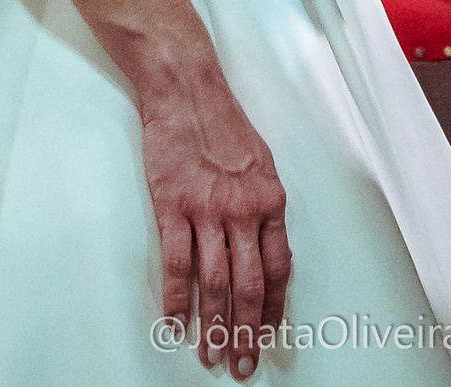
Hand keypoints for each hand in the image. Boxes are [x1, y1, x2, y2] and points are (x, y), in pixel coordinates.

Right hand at [141, 71, 291, 378]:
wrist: (187, 91)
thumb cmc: (224, 124)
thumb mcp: (262, 163)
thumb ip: (264, 206)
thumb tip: (265, 247)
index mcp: (270, 202)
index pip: (278, 270)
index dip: (272, 310)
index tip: (268, 337)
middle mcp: (243, 211)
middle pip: (247, 287)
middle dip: (245, 332)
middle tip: (240, 364)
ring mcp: (206, 210)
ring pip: (213, 283)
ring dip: (212, 326)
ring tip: (209, 355)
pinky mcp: (172, 207)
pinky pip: (175, 263)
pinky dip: (175, 299)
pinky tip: (175, 323)